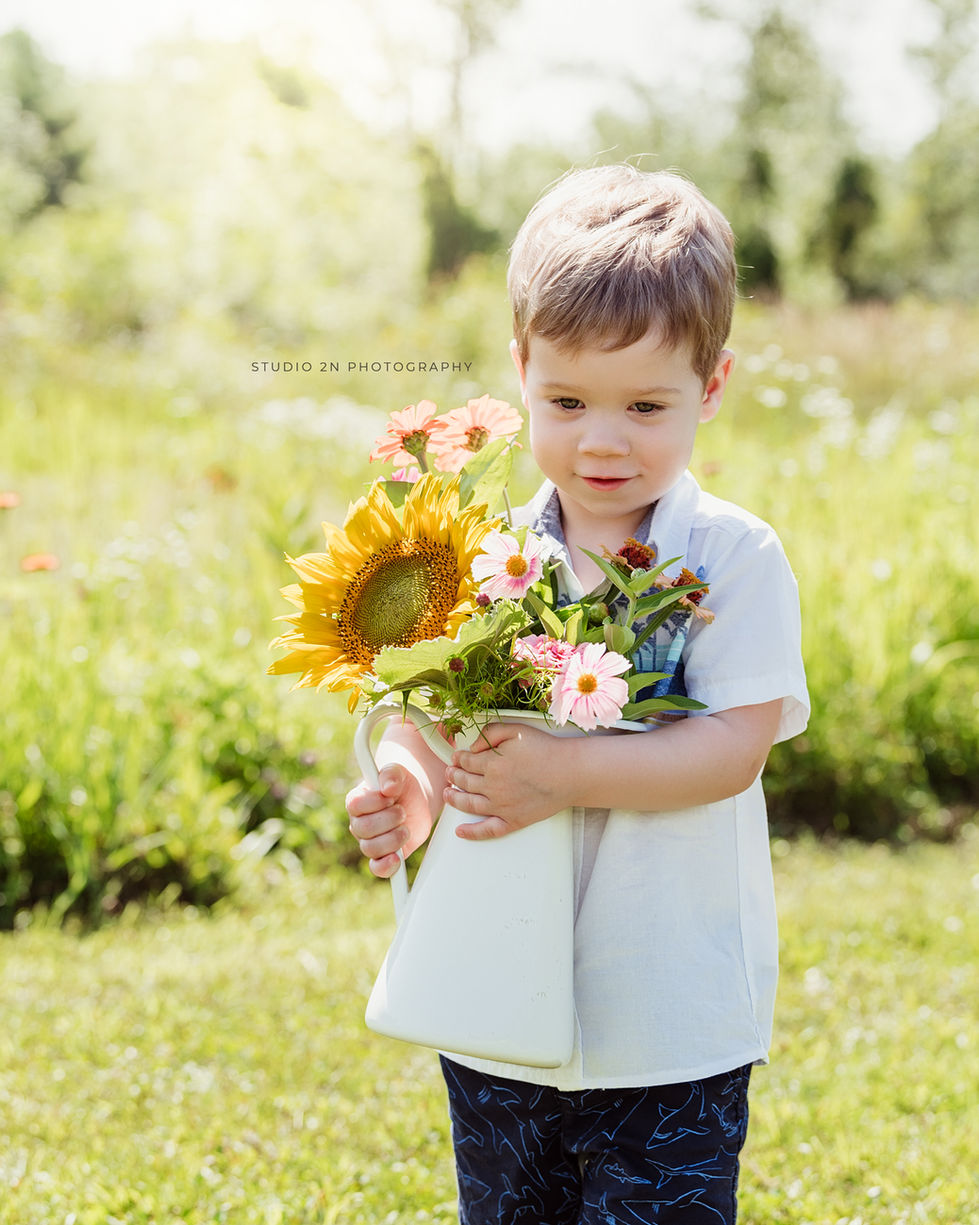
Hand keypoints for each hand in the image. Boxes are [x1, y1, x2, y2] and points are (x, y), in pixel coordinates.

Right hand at [345, 764, 431, 877]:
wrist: (415, 800)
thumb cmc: (400, 785)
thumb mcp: (398, 772)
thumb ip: (391, 774)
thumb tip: (389, 786)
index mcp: (357, 801)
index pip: (356, 805)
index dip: (375, 802)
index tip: (391, 797)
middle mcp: (359, 824)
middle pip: (364, 829)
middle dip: (389, 820)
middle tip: (402, 812)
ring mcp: (370, 841)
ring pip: (370, 849)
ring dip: (393, 839)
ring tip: (405, 829)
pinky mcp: (384, 855)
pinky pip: (377, 868)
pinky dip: (386, 867)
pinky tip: (397, 859)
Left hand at [444, 723, 570, 840]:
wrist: (570, 773)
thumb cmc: (546, 750)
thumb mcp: (516, 730)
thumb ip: (490, 733)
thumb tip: (472, 747)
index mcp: (492, 765)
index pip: (465, 761)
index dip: (458, 758)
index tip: (457, 757)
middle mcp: (493, 788)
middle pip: (464, 782)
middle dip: (454, 776)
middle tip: (450, 773)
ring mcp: (502, 807)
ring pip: (469, 804)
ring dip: (454, 799)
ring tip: (448, 794)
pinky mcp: (513, 821)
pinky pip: (488, 831)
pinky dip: (472, 833)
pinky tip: (461, 831)